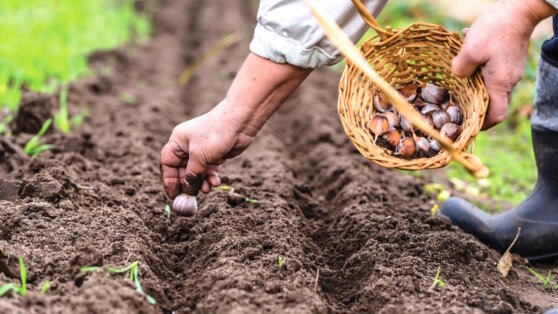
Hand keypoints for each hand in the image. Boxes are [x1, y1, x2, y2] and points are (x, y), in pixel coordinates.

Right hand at [160, 53, 310, 199]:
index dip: (169, 180)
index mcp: (178, 142)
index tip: (173, 195)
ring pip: (197, 173)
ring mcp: (201, 151)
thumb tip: (188, 191)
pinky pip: (208, 171)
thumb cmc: (216, 134)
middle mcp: (188, 146)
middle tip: (192, 197)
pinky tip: (216, 182)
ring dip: (201, 183)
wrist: (240, 122)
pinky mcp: (214, 155)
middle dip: (188, 184)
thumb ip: (192, 175)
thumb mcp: (200, 156)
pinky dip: (211, 178)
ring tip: (208, 189)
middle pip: (182, 170)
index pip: (168, 163)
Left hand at [452, 0, 555, 129]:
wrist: (519, 9)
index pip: (496, 115)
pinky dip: (478, 67)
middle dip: (473, 103)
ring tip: (459, 71)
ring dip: (473, 81)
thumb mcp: (470, 50)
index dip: (482, 124)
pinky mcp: (508, 60)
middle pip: (491, 102)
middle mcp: (508, 81)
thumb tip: (456, 75)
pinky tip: (467, 51)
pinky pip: (491, 70)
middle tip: (455, 102)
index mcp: (499, 84)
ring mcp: (510, 70)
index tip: (467, 124)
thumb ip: (460, 68)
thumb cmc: (496, 29)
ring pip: (489, 84)